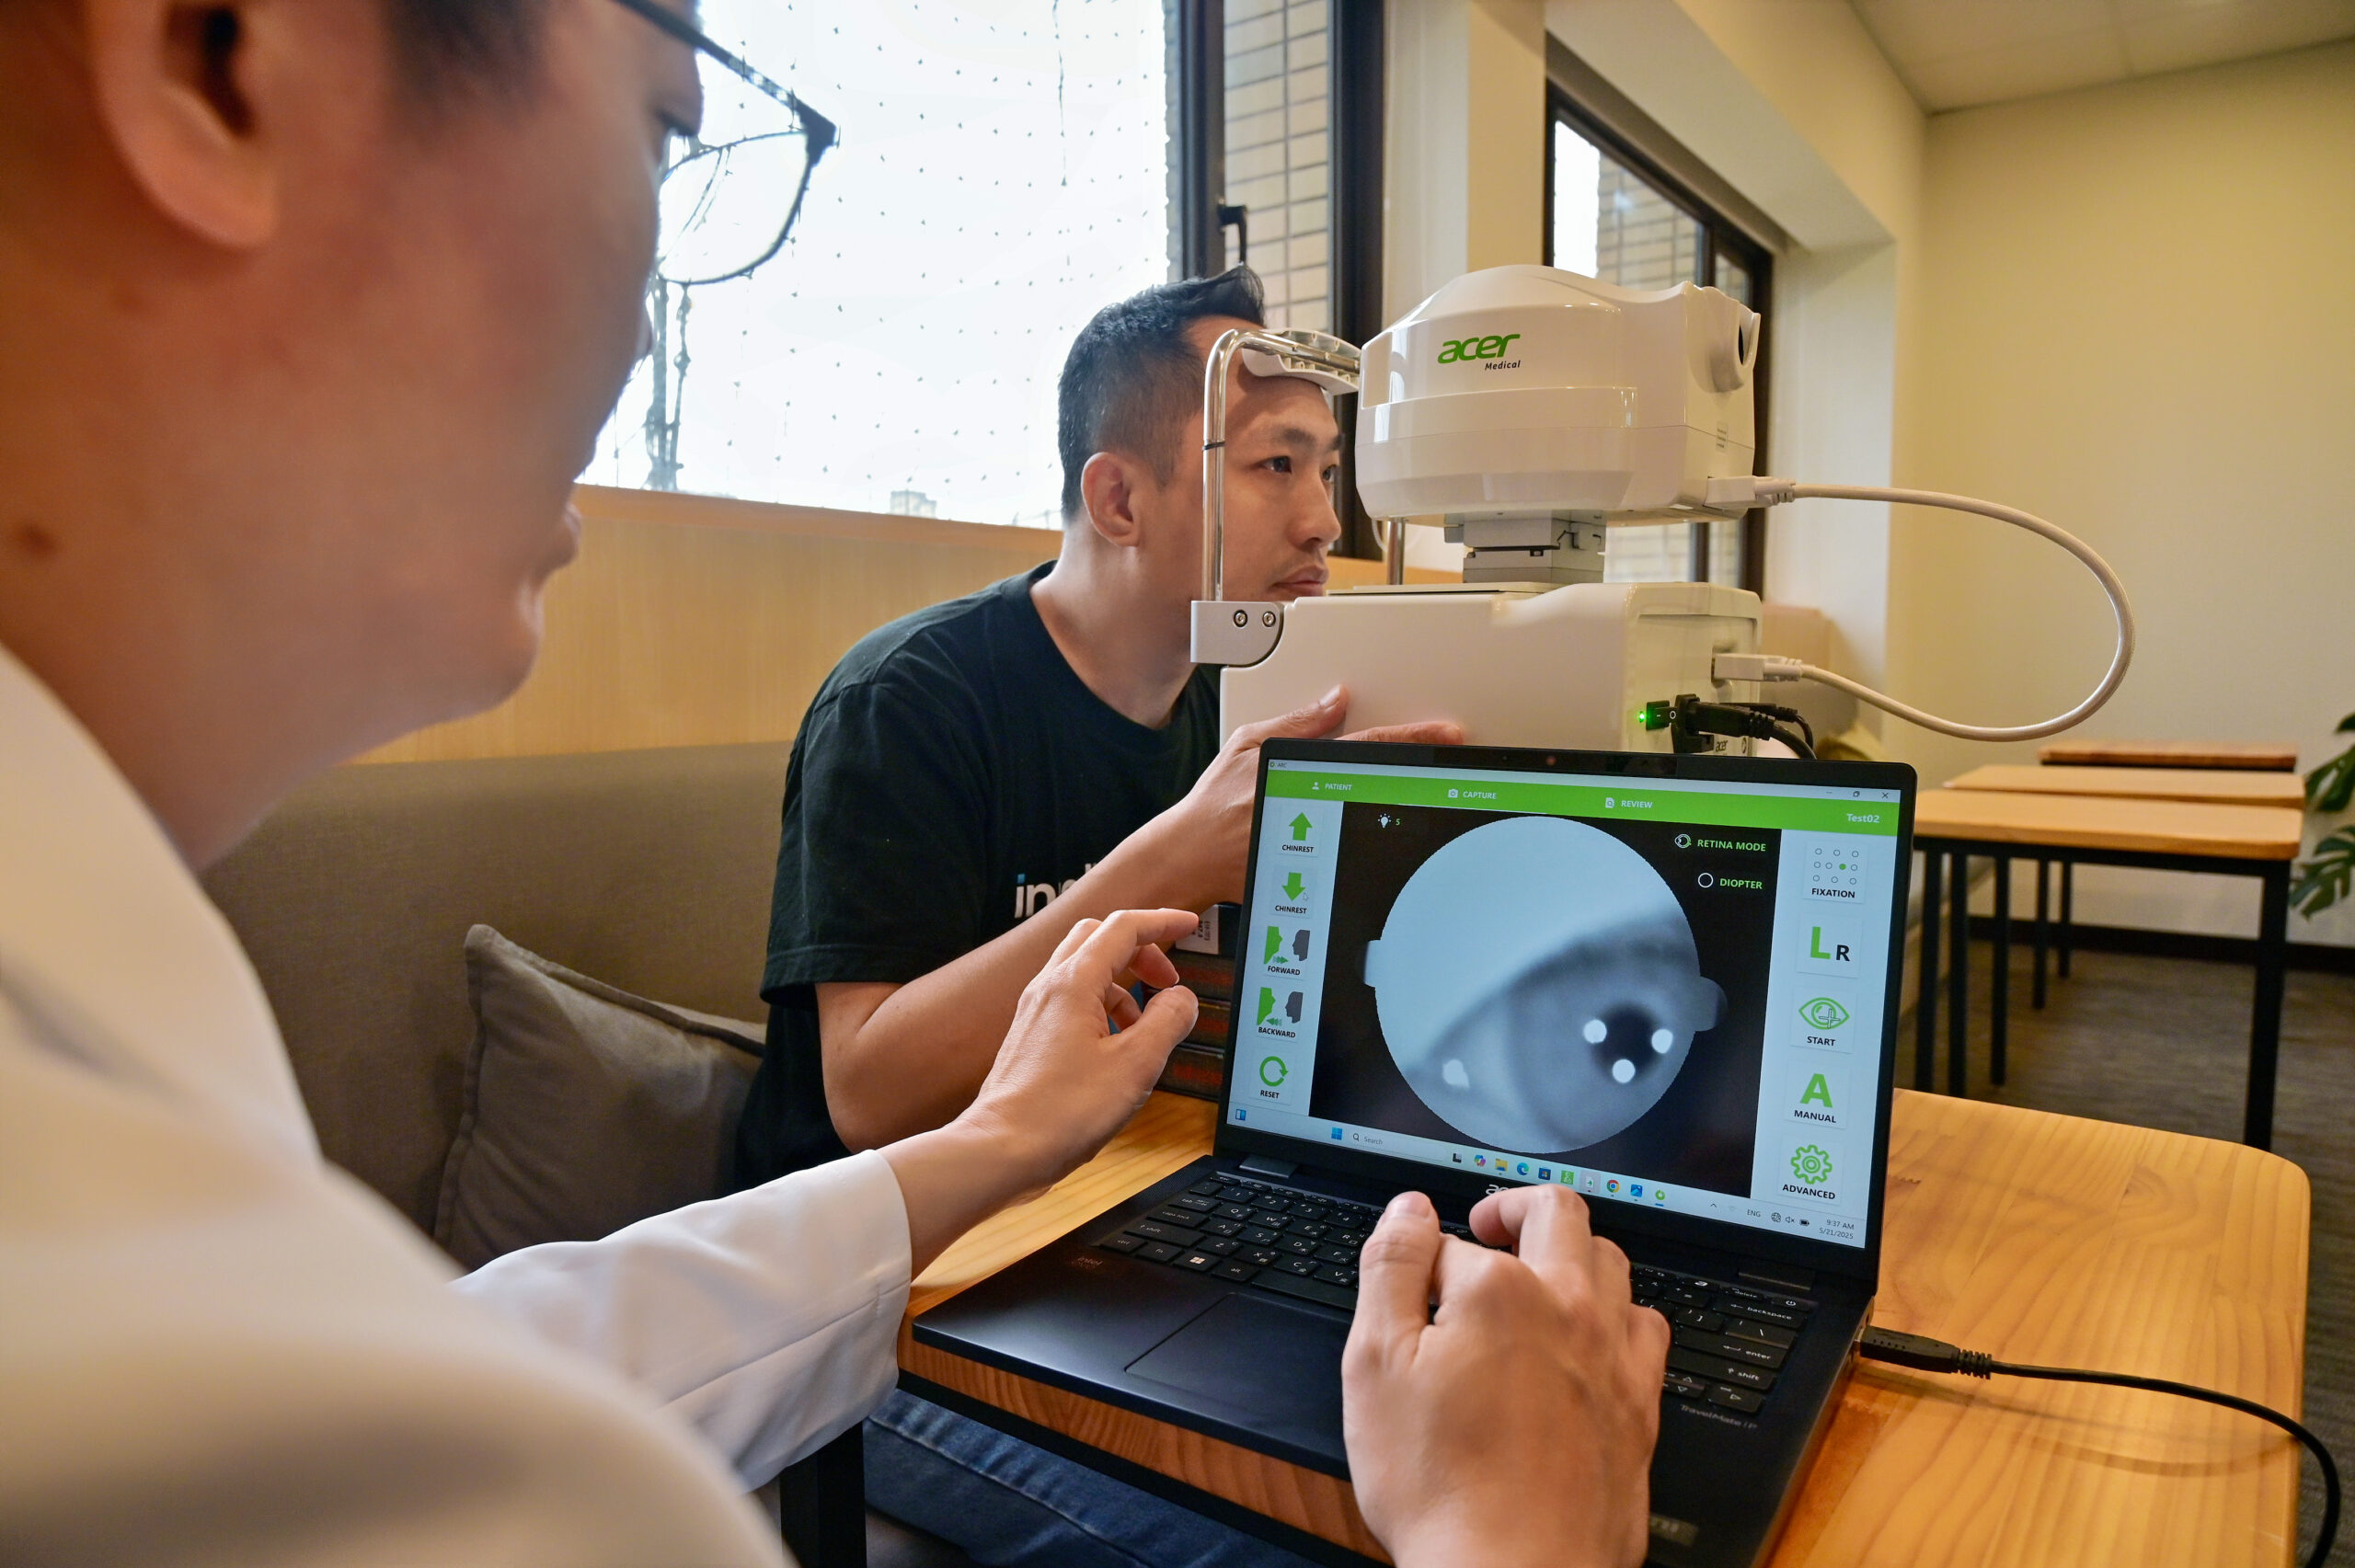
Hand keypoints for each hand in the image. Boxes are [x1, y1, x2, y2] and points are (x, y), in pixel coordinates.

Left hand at [955, 908, 1202, 1195]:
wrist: (1000, 1150)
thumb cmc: (1061, 1112)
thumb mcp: (1135, 1066)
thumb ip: (1168, 1022)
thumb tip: (1183, 1000)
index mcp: (1074, 983)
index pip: (1124, 927)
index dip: (1163, 921)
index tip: (1189, 924)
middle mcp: (1048, 988)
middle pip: (1099, 938)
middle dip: (1140, 949)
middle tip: (1169, 979)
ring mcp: (1035, 1012)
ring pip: (1084, 971)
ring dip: (1123, 983)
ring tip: (1147, 1023)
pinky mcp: (1031, 1037)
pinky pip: (1071, 1002)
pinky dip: (1103, 1007)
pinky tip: (1116, 1047)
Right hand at [1123, 685, 1462, 908]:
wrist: (1191, 855)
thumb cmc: (1214, 804)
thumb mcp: (1250, 745)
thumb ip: (1298, 722)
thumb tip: (1334, 700)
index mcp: (1305, 767)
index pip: (1372, 746)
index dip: (1414, 738)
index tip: (1446, 733)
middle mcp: (1319, 799)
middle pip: (1384, 781)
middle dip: (1424, 770)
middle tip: (1456, 758)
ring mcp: (1320, 833)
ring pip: (1374, 814)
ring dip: (1406, 804)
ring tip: (1435, 791)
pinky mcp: (1314, 863)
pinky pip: (1352, 845)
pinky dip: (1375, 836)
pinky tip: (1396, 829)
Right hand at [1342, 1187, 1669, 1567]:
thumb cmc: (1442, 1489)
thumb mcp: (1373, 1366)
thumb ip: (1389, 1270)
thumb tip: (1409, 1211)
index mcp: (1498, 1290)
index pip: (1453, 1243)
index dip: (1423, 1260)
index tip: (1410, 1283)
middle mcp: (1568, 1307)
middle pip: (1555, 1213)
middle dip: (1513, 1207)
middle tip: (1485, 1227)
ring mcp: (1614, 1355)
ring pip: (1611, 1260)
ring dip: (1572, 1249)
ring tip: (1538, 1270)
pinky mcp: (1641, 1403)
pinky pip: (1648, 1327)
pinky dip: (1618, 1312)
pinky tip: (1593, 1334)